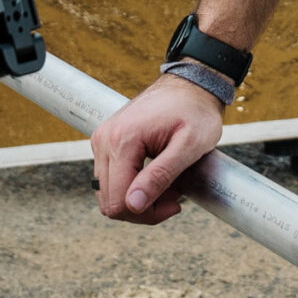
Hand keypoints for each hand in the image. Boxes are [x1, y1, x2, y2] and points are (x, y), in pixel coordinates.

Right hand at [91, 74, 223, 224]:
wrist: (190, 84)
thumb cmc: (195, 112)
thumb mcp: (189, 146)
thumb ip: (160, 176)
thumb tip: (133, 205)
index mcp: (122, 141)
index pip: (119, 202)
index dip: (148, 213)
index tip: (176, 203)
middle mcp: (104, 140)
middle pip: (110, 202)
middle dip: (143, 209)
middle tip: (174, 195)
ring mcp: (102, 140)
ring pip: (108, 194)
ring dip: (137, 200)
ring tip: (167, 186)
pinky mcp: (106, 142)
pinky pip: (110, 180)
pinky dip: (131, 188)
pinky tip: (155, 179)